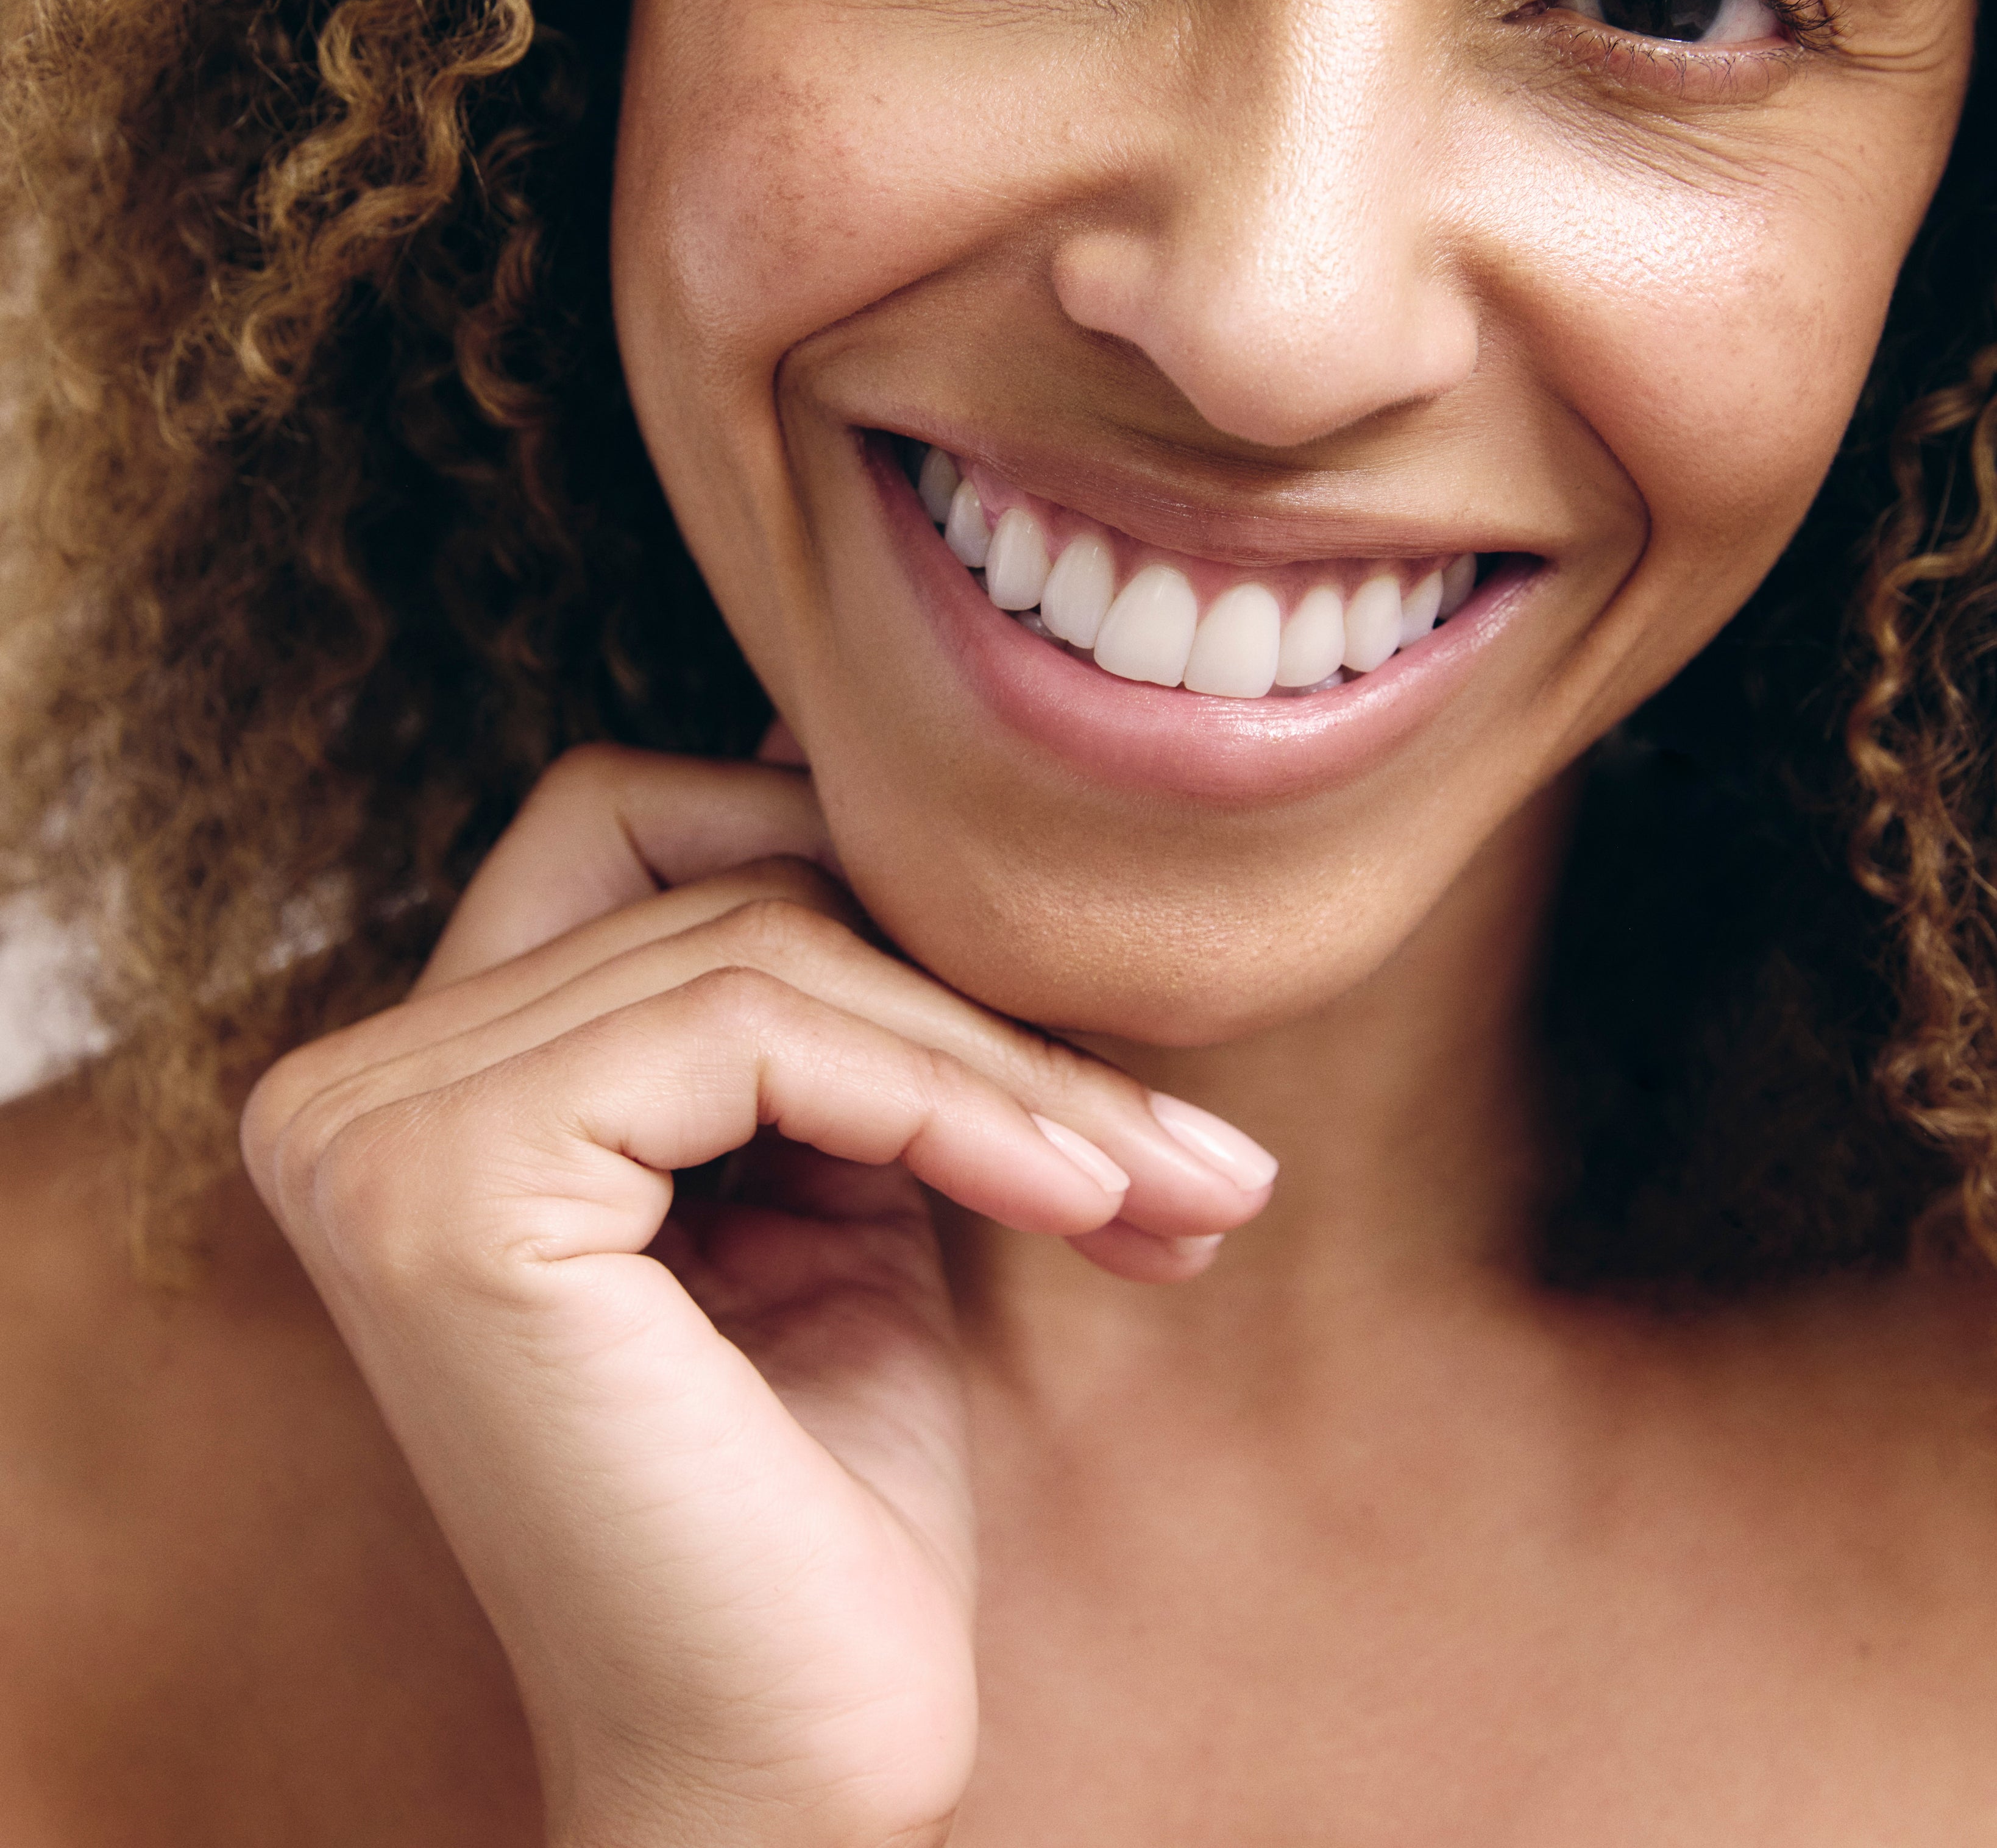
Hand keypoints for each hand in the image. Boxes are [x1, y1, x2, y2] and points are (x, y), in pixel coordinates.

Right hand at [242, 746, 1275, 1847]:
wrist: (786, 1763)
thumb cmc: (817, 1488)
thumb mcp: (832, 1172)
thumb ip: (820, 987)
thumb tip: (858, 759)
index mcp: (417, 1082)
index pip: (642, 829)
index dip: (851, 884)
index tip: (1050, 1026)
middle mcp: (349, 1090)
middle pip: (709, 870)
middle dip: (954, 977)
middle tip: (1158, 1137)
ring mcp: (375, 1130)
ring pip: (761, 942)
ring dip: (1004, 1060)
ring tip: (1168, 1186)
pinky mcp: (448, 1186)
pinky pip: (754, 1026)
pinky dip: (956, 1095)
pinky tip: (1088, 1206)